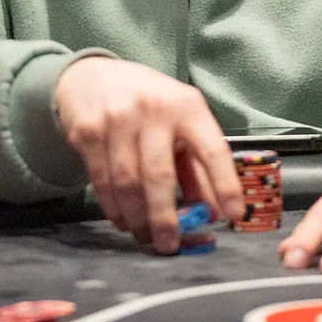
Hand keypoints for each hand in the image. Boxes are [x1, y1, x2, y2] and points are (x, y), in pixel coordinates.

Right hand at [54, 57, 243, 252]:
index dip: (225, 185)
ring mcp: (117, 119)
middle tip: (169, 245)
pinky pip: (102, 180)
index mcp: (187, 106)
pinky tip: (123, 220)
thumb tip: (213, 212)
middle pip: (160, 175)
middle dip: (165, 218)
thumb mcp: (181, 123)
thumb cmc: (149, 102)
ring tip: (145, 236)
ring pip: (127, 183)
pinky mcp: (88, 132)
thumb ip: (198, 166)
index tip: (233, 216)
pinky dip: (114, 208)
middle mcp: (153, 109)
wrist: (91, 75)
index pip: (212, 150)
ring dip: (137, 218)